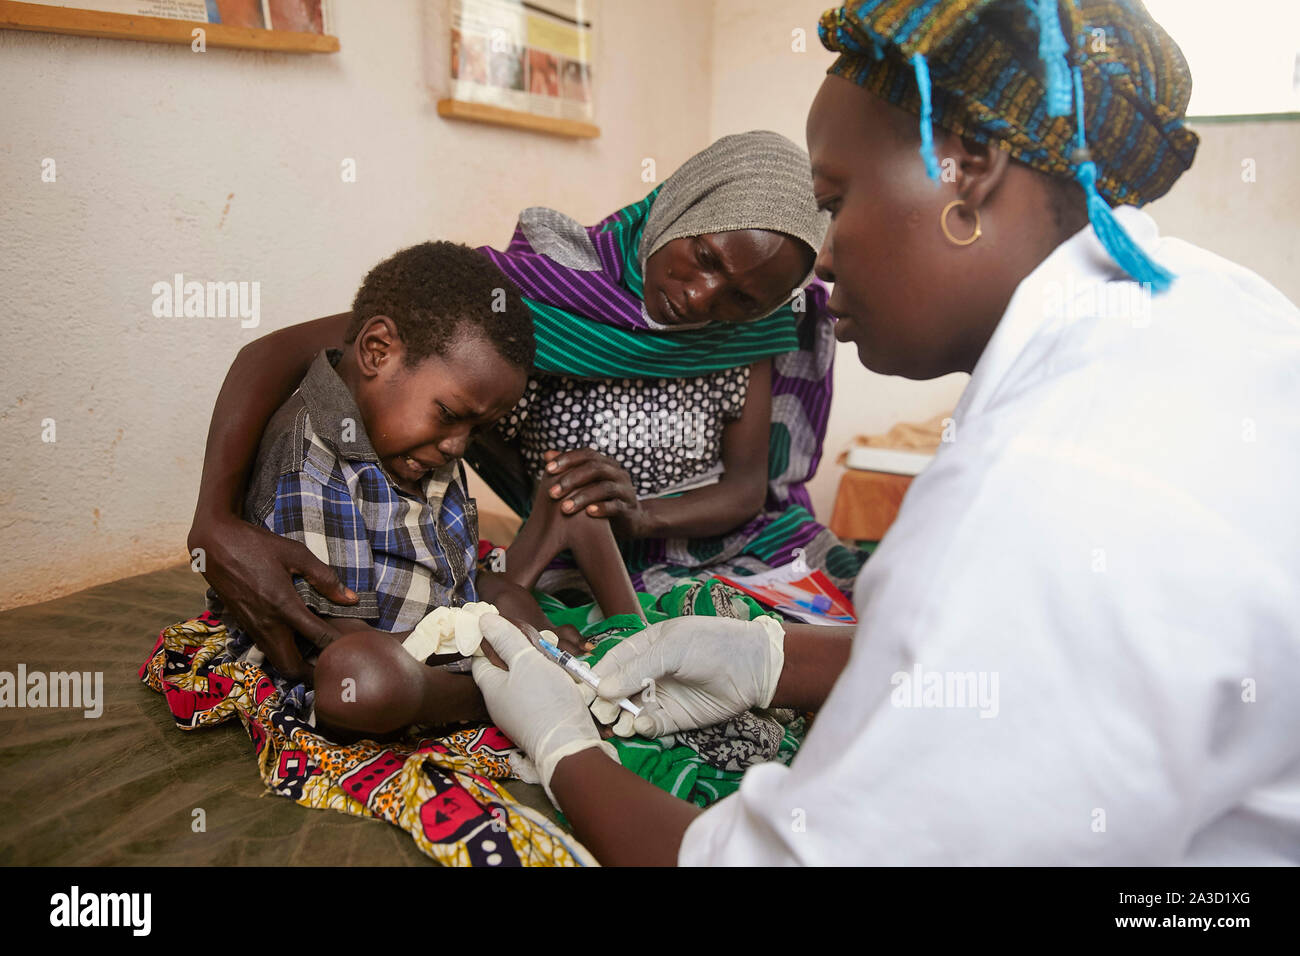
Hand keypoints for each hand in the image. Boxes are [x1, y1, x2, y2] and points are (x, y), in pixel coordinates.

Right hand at [189, 513, 356, 682]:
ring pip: (277, 661)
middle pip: (292, 667)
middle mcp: (267, 623)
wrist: (213, 544)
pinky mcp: (244, 625)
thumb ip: (325, 578)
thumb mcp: (295, 553)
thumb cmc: (256, 545)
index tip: (355, 646)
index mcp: (283, 605)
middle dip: (313, 672)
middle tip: (333, 662)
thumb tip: (351, 599)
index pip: (318, 637)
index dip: (339, 645)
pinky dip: (283, 653)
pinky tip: (297, 641)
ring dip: (297, 665)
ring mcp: (253, 627)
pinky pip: (267, 649)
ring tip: (318, 656)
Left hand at [471, 614, 614, 798]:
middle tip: (538, 642)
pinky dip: (546, 685)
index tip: (506, 628)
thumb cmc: (544, 700)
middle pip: (503, 671)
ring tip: (553, 658)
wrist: (570, 745)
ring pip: (522, 683)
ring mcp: (518, 716)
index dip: (489, 641)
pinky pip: (536, 697)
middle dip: (519, 654)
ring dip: (536, 669)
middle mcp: (499, 704)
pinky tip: (561, 680)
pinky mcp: (536, 723)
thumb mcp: (525, 661)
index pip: (480, 659)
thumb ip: (506, 639)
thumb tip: (483, 618)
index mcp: (490, 688)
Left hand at [541, 449, 648, 537]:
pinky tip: (588, 513)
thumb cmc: (601, 500)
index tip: (547, 470)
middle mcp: (617, 472)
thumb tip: (547, 455)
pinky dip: (602, 508)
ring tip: (564, 508)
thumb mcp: (586, 484)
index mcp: (606, 464)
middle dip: (571, 480)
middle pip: (594, 468)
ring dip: (582, 497)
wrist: (630, 521)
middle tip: (551, 493)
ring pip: (604, 488)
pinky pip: (616, 506)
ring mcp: (625, 489)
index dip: (567, 459)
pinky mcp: (628, 508)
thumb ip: (569, 470)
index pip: (586, 454)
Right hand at [589, 616, 785, 736]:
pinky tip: (643, 725)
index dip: (595, 676)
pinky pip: (651, 726)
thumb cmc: (712, 644)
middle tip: (600, 712)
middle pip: (616, 691)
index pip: (611, 662)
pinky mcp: (675, 718)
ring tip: (619, 723)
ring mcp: (661, 696)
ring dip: (621, 718)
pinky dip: (643, 728)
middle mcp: (649, 673)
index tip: (582, 691)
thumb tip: (602, 689)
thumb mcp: (671, 647)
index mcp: (645, 648)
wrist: (754, 667)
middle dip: (605, 702)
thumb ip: (636, 668)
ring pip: (630, 711)